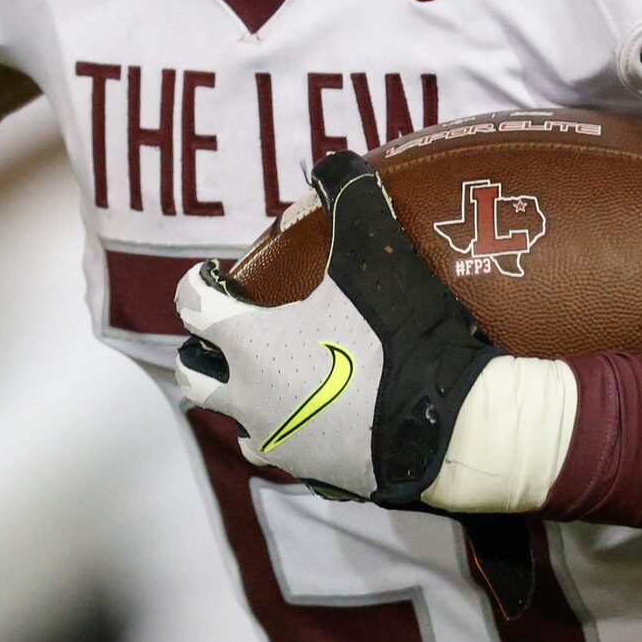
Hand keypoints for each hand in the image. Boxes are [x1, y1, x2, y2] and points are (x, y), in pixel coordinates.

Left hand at [175, 148, 505, 507]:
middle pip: (195, 378)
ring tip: (276, 376)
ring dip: (245, 398)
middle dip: (204, 352)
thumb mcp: (377, 256)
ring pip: (238, 424)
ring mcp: (281, 445)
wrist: (449, 429)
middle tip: (231, 330)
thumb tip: (334, 163)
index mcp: (248, 346)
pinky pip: (289, 453)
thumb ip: (351, 201)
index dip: (199, 282)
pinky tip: (325, 415)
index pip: (192, 307)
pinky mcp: (316, 478)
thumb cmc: (399, 339)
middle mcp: (250, 401)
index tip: (216, 273)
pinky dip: (294, 431)